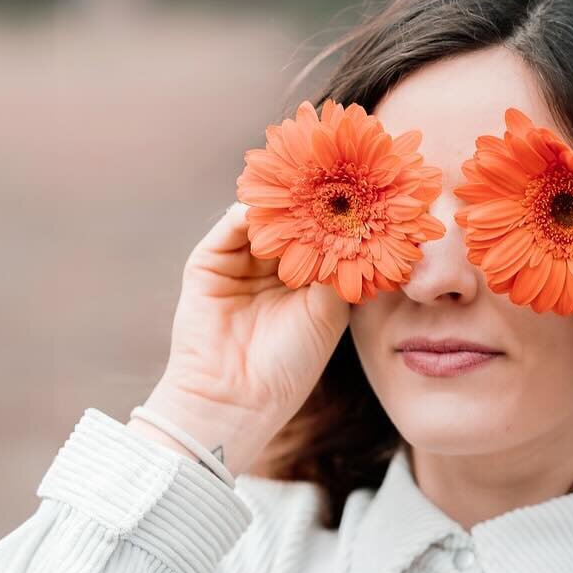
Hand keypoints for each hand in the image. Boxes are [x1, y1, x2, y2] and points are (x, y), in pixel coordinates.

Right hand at [138, 200, 350, 465]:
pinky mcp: (209, 261)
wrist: (237, 399)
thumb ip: (339, 266)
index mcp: (305, 281)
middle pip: (292, 220)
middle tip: (335, 174)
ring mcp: (240, 262)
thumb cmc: (290, 364)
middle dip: (312, 201)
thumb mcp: (329, 312)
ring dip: (284, 203)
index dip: (339, 217)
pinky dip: (251, 211)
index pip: (322, 235)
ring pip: (263, 218)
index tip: (363, 192)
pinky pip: (231, 225)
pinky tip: (274, 208)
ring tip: (307, 185)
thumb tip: (355, 223)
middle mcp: (272, 268)